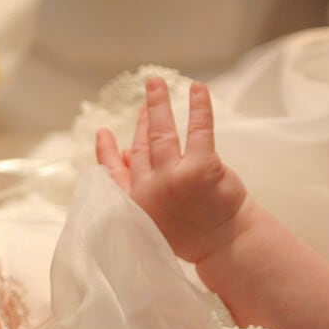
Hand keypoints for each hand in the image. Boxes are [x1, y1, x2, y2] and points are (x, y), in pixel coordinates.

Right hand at [94, 77, 249, 262]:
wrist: (225, 246)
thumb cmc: (192, 233)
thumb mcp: (152, 217)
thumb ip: (134, 188)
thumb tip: (125, 154)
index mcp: (135, 202)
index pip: (114, 172)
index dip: (106, 151)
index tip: (103, 132)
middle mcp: (150, 188)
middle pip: (142, 146)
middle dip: (143, 119)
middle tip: (147, 97)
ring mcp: (174, 177)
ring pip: (162, 132)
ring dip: (158, 104)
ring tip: (155, 83)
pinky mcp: (202, 169)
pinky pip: (198, 130)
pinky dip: (198, 107)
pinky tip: (197, 89)